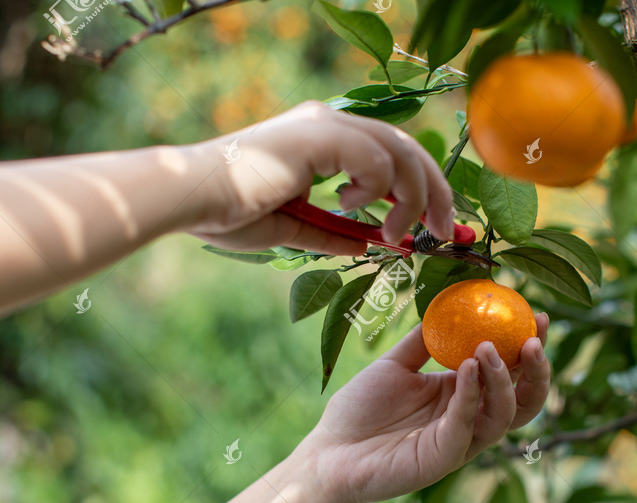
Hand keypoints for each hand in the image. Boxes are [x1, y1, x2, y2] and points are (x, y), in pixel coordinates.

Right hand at [186, 101, 454, 255]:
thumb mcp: (296, 229)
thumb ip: (333, 233)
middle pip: (409, 148)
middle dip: (435, 192)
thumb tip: (367, 246)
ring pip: (400, 151)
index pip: (394, 155)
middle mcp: (332, 123)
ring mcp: (327, 124)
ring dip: (410, 198)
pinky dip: (375, 189)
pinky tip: (347, 205)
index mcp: (327, 140)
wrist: (193, 198)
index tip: (441, 225)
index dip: (425, 188)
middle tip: (443, 231)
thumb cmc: (231, 212)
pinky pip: (375, 158)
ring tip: (396, 232)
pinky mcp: (320, 134)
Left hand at [302, 314, 550, 502]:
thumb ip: (421, 341)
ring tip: (489, 347)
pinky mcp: (443, 458)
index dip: (528, 345)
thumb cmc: (359, 410)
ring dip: (503, 380)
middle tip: (534, 337)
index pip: (509, 371)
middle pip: (523, 399)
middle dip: (536, 369)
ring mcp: (459, 441)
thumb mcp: (394, 365)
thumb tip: (446, 305)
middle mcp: (469, 419)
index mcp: (462, 395)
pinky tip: (466, 367)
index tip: (536, 315)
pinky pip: (465, 426)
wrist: (330, 449)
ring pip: (503, 416)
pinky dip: (470, 395)